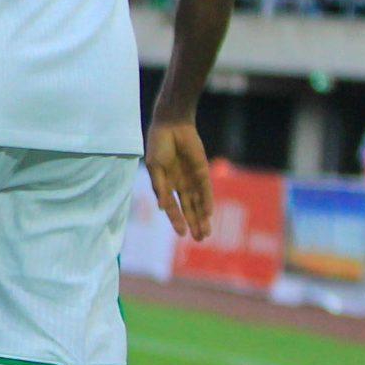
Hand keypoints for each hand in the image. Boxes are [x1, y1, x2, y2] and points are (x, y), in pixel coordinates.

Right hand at [146, 119, 213, 239]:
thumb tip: (162, 209)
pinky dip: (207, 201)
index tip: (182, 234)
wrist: (171, 125)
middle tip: (200, 239)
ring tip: (206, 232)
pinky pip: (206, 189)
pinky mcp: (202, 170)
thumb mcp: (155, 168)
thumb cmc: (158, 144)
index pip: (174, 207)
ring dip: (203, 217)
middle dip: (194, 223)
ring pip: (199, 202)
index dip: (177, 220)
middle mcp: (181, 184)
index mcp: (167, 184)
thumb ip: (160, 188)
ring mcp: (192, 178)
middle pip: (189, 208)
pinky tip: (208, 213)